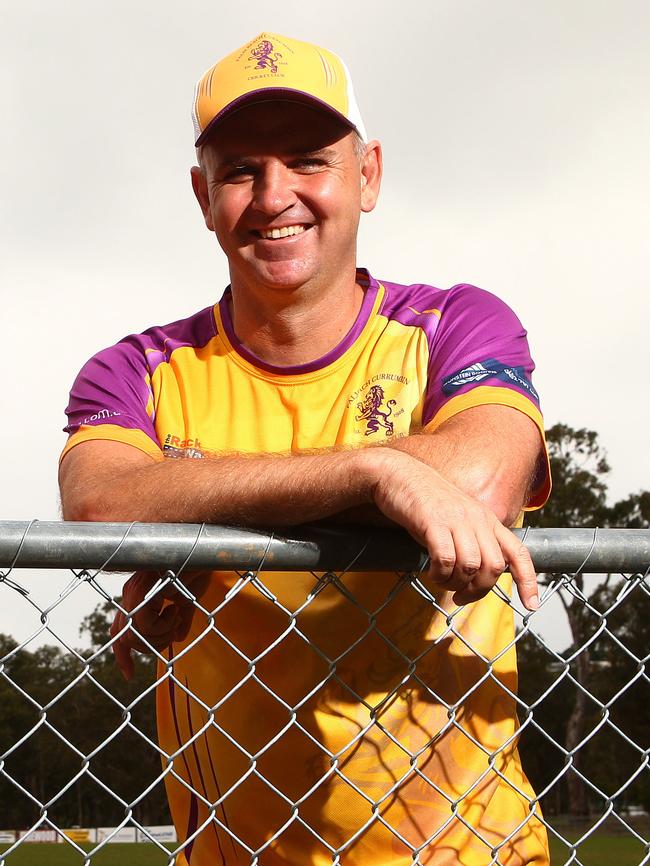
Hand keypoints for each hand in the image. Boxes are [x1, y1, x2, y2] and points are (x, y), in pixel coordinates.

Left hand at [109, 570, 210, 679]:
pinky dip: (164, 625)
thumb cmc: (196, 570)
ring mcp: (134, 591)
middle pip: (125, 639)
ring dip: (160, 636)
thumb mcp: (188, 600)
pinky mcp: (143, 590)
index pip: (118, 633)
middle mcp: (130, 593)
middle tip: (174, 631)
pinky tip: (176, 608)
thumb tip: (178, 639)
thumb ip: (180, 619)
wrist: (202, 554)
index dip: (122, 656)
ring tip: (177, 616)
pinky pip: (145, 624)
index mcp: (136, 596)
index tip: (129, 676)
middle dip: (150, 646)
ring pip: (134, 636)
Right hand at [371, 451, 538, 609]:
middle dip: (478, 590)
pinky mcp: (433, 522)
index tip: (531, 606)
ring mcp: (456, 519)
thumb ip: (471, 542)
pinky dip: (440, 574)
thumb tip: (476, 575)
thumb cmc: (425, 502)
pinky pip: (445, 558)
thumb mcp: (457, 520)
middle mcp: (477, 519)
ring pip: (470, 566)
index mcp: (487, 519)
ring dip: (455, 583)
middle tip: (459, 596)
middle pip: (493, 567)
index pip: (518, 553)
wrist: (398, 474)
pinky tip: (431, 572)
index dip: (528, 581)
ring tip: (441, 581)